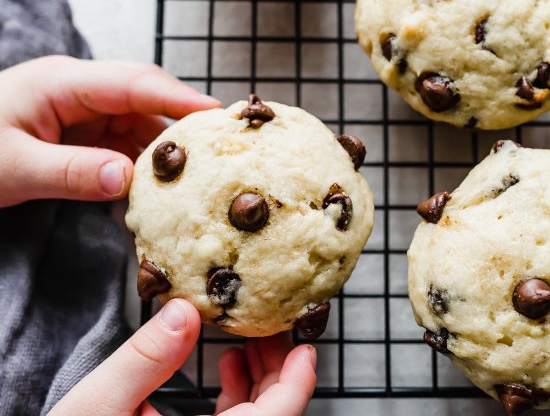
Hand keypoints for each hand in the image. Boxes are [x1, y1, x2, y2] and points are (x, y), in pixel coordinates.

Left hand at [0, 56, 218, 206]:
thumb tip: (127, 180)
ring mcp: (84, 113)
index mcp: (63, 82)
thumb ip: (70, 172)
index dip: (178, 97)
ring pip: (139, 125)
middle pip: (145, 99)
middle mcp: (81, 92)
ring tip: (194, 175)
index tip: (216, 113)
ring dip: (162, 151)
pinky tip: (155, 189)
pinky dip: (141, 167)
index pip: (134, 83)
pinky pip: (125, 146)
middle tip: (219, 146)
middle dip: (181, 122)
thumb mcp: (12, 167)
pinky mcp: (84, 135)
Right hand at [49, 299, 316, 415]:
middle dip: (276, 368)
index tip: (305, 346)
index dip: (296, 383)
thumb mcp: (98, 406)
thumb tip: (185, 311)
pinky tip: (228, 363)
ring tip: (250, 336)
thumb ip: (144, 359)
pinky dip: (238, 393)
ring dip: (259, 378)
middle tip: (270, 325)